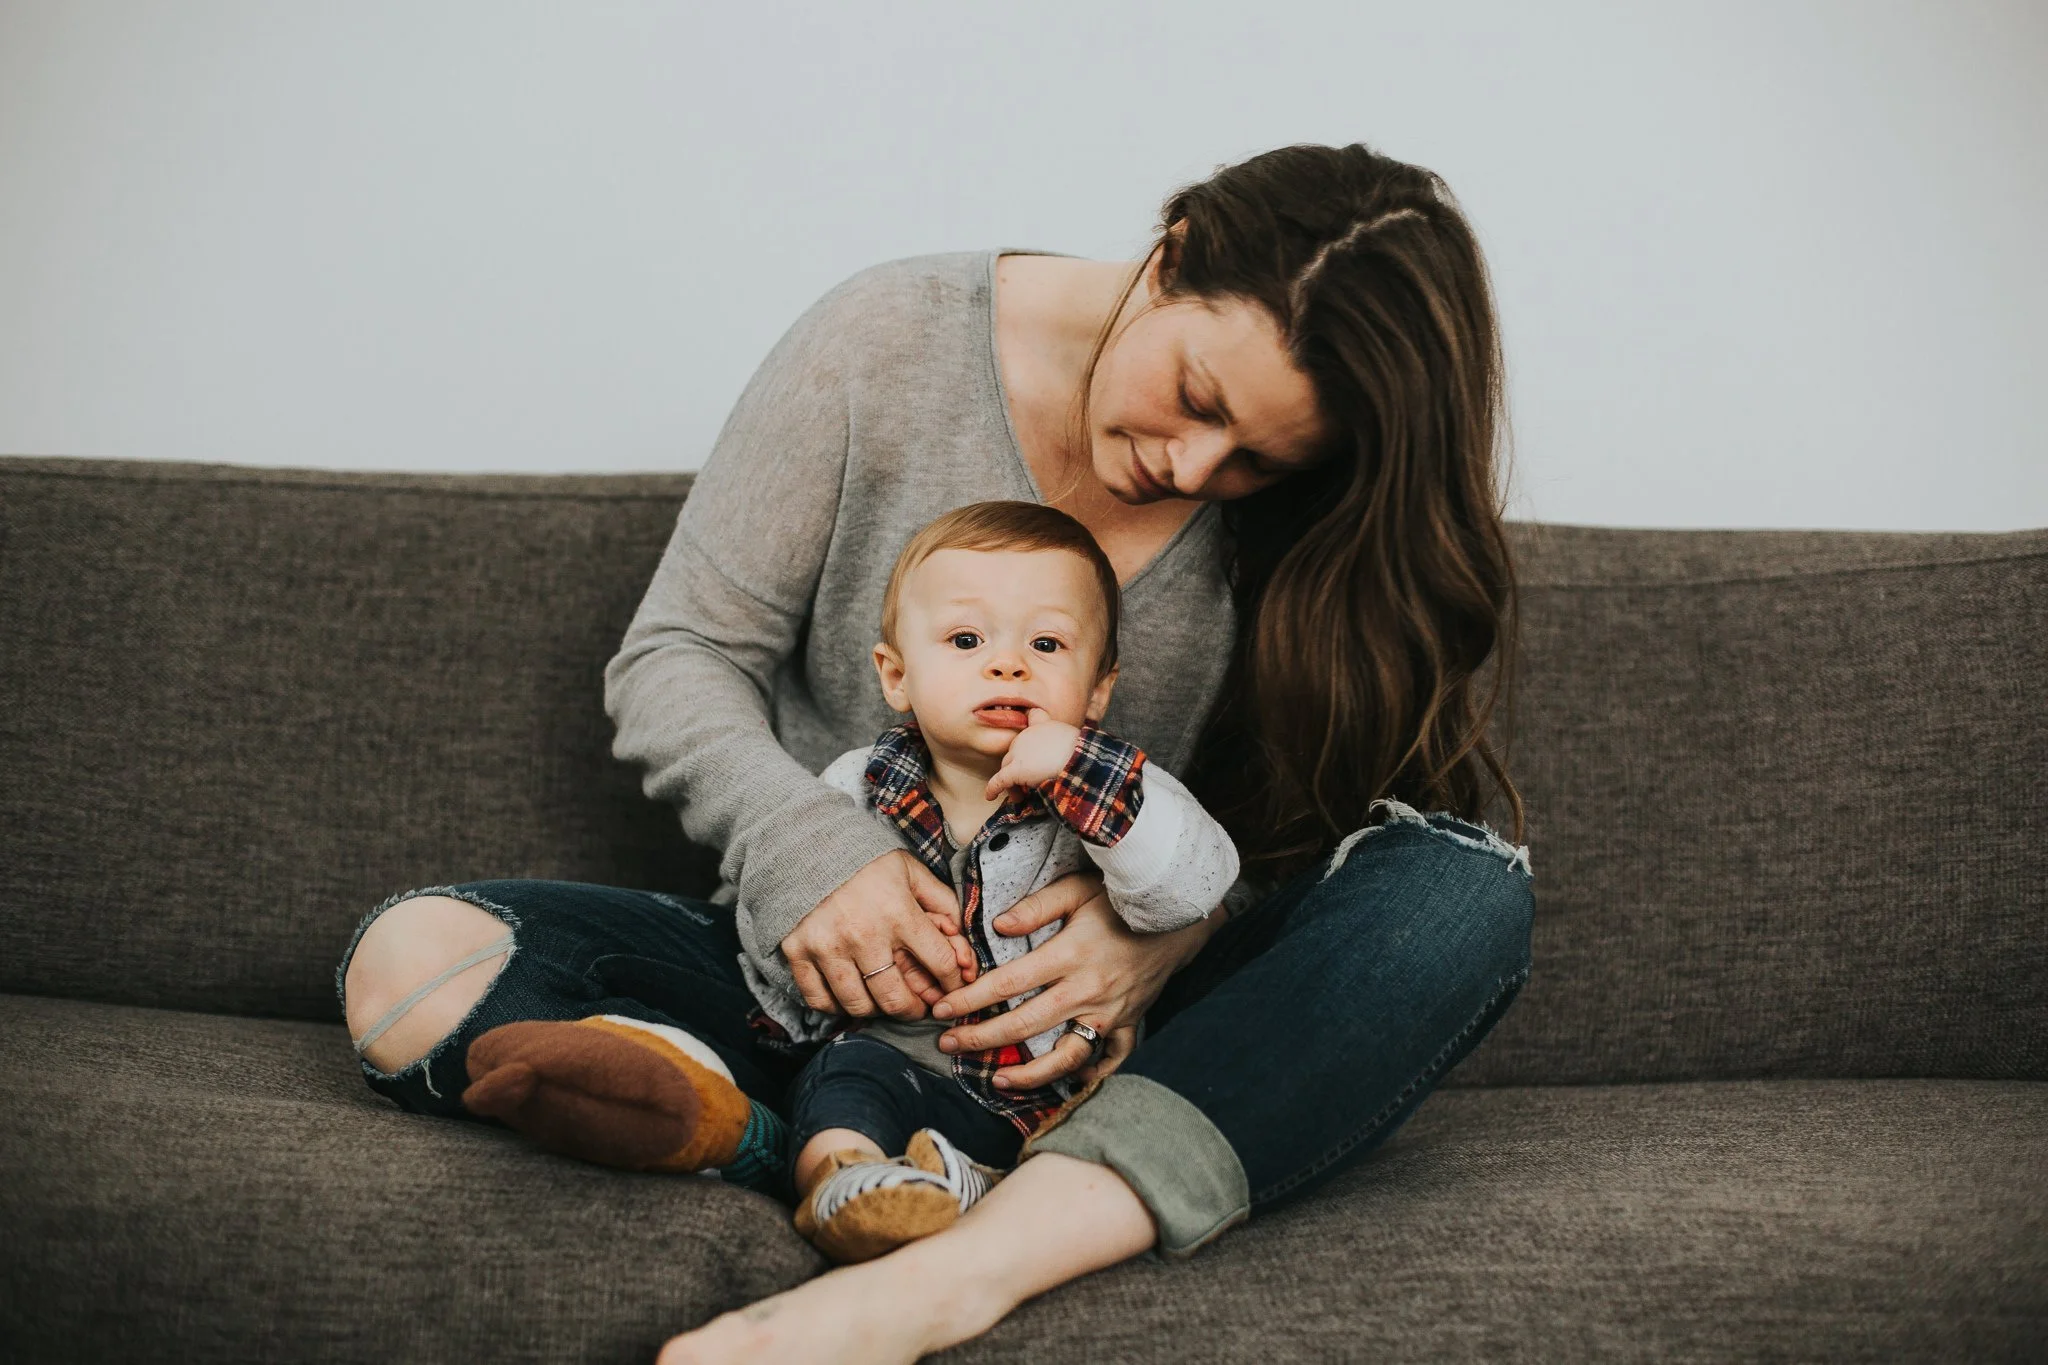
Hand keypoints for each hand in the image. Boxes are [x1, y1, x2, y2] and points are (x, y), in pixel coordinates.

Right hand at [779, 851, 969, 1020]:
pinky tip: (848, 995)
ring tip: (882, 1001)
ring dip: (875, 1011)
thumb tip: (961, 935)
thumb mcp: (910, 871)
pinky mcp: (798, 952)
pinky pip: (819, 1000)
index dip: (952, 981)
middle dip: (913, 1010)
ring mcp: (828, 947)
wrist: (808, 846)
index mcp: (898, 912)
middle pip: (895, 999)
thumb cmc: (866, 861)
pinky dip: (835, 1006)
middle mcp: (864, 935)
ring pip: (858, 1005)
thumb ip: (941, 901)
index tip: (952, 986)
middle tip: (917, 1008)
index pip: (940, 963)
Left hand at [930, 870, 1221, 1089]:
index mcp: (1070, 954)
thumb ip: (1037, 906)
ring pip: (1067, 1055)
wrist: (1180, 914)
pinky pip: (1112, 1059)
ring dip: (1030, 1074)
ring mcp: (1111, 1011)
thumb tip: (997, 926)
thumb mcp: (1079, 888)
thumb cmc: (1123, 898)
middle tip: (948, 1045)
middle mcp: (1088, 989)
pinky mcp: (1130, 1022)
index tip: (941, 1009)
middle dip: (982, 1038)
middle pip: (1026, 1024)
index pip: (1008, 983)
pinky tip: (1065, 1081)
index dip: (970, 998)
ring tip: (997, 1080)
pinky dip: (1091, 1075)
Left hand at [983, 709, 1080, 798]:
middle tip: (1027, 782)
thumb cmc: (1083, 754)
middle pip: (1015, 750)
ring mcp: (1019, 750)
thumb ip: (1064, 745)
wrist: (1081, 759)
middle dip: (1018, 766)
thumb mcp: (1076, 742)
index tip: (1026, 727)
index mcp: (1045, 725)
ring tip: (1021, 795)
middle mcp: (1028, 734)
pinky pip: (999, 780)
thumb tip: (1063, 760)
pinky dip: (993, 788)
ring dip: (1011, 781)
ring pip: (1007, 766)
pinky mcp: (1015, 769)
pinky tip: (990, 796)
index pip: (1033, 718)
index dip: (1029, 723)